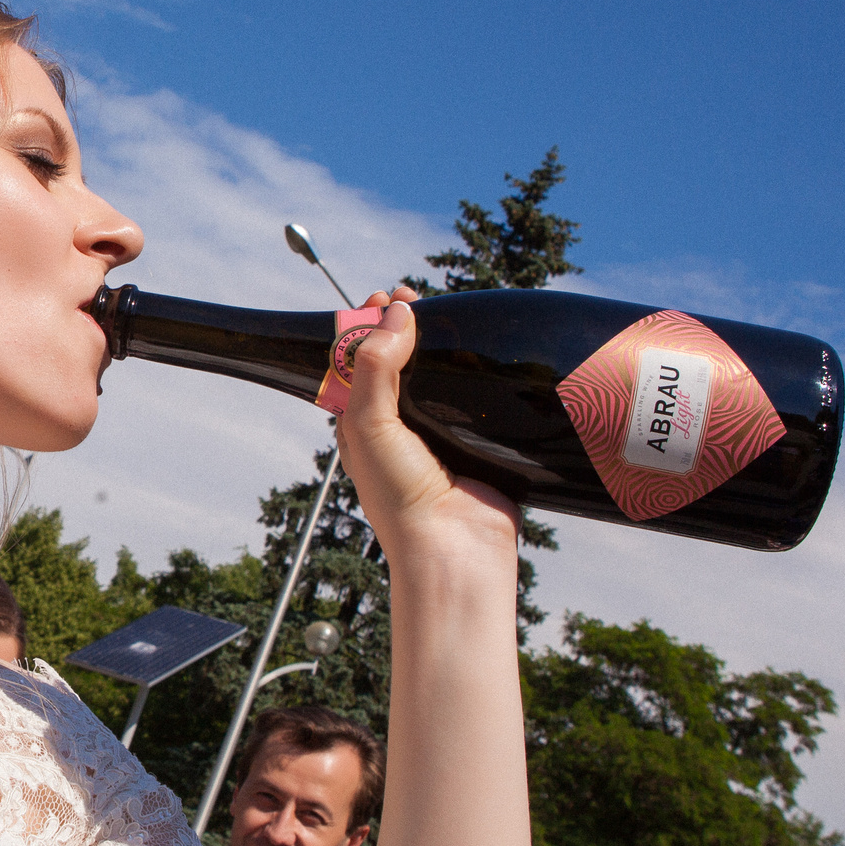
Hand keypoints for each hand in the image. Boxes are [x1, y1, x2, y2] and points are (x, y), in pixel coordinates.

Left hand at [337, 288, 519, 566]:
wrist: (454, 547)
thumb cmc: (399, 496)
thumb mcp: (369, 424)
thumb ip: (376, 367)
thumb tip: (396, 313)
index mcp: (362, 421)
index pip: (360, 359)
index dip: (369, 325)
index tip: (387, 298)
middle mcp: (397, 425)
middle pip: (400, 360)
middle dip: (406, 327)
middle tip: (417, 299)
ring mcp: (439, 432)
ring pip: (439, 375)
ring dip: (444, 347)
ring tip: (452, 319)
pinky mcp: (477, 441)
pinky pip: (476, 398)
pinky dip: (478, 374)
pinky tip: (484, 356)